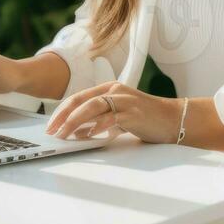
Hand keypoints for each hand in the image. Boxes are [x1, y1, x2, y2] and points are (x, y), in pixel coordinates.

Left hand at [44, 82, 178, 143]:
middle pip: (81, 101)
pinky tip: (91, 134)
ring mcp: (125, 101)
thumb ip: (97, 120)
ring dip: (75, 121)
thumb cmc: (144, 119)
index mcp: (108, 89)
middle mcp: (115, 91)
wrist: (172, 119)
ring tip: (65, 134)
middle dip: (63, 117)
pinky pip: (112, 118)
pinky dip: (99, 125)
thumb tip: (76, 131)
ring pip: (93, 107)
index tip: (51, 125)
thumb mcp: (116, 116)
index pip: (78, 98)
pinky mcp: (134, 113)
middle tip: (52, 131)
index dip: (61, 111)